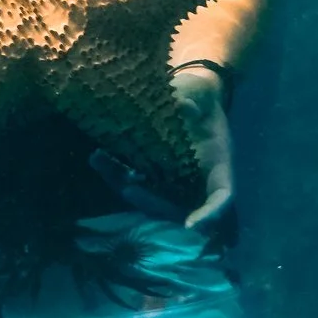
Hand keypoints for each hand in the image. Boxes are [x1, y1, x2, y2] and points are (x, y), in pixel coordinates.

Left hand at [89, 67, 236, 233]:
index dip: (209, 215)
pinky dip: (114, 172)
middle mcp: (195, 180)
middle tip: (129, 189)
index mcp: (218, 165)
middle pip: (176, 207)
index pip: (221, 197)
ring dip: (122, 185)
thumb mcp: (200, 91)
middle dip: (151, 202)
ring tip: (101, 162)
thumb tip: (183, 106)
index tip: (192, 226)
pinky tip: (97, 156)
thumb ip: (194, 98)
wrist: (186, 94)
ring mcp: (171, 180)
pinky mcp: (149, 172)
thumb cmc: (199, 94)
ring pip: (148, 196)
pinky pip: (131, 179)